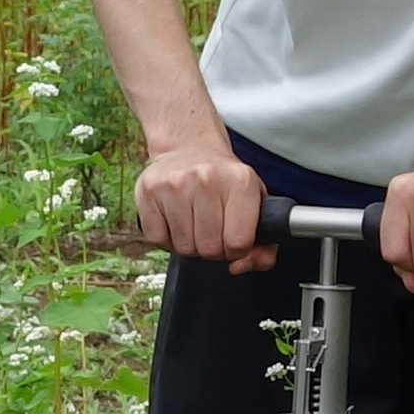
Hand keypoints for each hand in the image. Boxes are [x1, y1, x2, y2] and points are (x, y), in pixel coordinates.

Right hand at [130, 137, 268, 271]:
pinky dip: (167, 238)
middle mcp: (207, 178)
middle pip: (210, 249)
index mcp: (241, 181)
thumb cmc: (225, 182)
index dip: (237, 250)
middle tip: (212, 229)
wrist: (190, 147)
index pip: (239, 243)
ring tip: (194, 222)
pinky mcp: (149, 190)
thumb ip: (264, 246)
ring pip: (184, 248)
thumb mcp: (256, 205)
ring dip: (190, 244)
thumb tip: (240, 266)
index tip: (233, 238)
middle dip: (213, 248)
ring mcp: (175, 183)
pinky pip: (158, 239)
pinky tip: (175, 219)